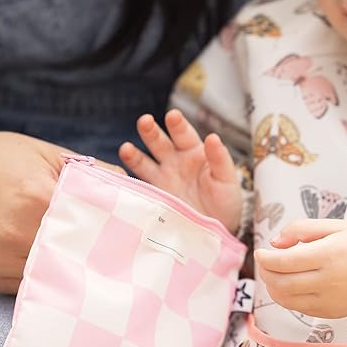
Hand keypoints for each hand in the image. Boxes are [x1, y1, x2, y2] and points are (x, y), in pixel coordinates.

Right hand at [0, 130, 120, 293]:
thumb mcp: (47, 154)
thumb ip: (92, 172)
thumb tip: (136, 190)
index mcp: (34, 197)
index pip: (89, 223)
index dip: (113, 229)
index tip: (134, 236)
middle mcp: (14, 232)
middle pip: (74, 254)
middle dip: (97, 254)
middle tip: (123, 259)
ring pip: (53, 274)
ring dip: (72, 269)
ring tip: (94, 265)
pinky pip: (29, 283)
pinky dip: (47, 276)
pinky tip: (60, 267)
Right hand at [119, 110, 241, 232]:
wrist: (216, 230)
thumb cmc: (226, 201)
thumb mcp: (227, 180)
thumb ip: (220, 160)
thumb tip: (213, 137)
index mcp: (194, 153)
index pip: (184, 134)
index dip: (177, 125)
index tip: (172, 116)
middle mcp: (175, 161)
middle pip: (159, 142)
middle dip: (151, 131)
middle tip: (145, 121)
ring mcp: (163, 178)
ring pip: (144, 161)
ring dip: (134, 154)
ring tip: (126, 148)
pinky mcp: (154, 196)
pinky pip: (139, 185)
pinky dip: (129, 179)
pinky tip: (119, 175)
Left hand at [253, 219, 346, 318]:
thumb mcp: (334, 225)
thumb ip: (301, 229)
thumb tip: (274, 243)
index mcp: (328, 255)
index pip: (284, 262)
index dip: (265, 259)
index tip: (260, 252)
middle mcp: (328, 281)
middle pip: (281, 283)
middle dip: (266, 273)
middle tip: (265, 263)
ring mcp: (330, 300)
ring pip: (287, 300)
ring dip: (273, 287)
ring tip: (275, 274)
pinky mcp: (332, 313)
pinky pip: (300, 308)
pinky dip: (288, 297)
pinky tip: (292, 284)